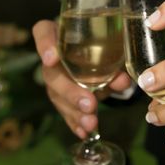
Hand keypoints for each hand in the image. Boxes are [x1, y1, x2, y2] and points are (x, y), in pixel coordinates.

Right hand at [32, 20, 130, 138]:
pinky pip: (64, 110)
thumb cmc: (104, 38)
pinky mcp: (61, 96)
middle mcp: (52, 55)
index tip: (52, 58)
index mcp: (60, 31)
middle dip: (70, 92)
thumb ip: (116, 59)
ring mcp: (54, 77)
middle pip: (52, 74)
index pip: (42, 31)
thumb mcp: (113, 45)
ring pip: (57, 96)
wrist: (101, 47)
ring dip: (74, 112)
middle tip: (88, 103)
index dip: (44, 44)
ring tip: (90, 124)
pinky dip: (75, 122)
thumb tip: (122, 81)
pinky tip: (84, 133)